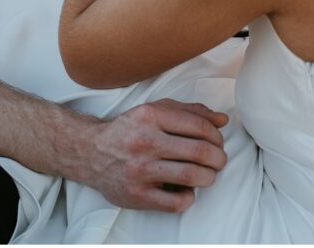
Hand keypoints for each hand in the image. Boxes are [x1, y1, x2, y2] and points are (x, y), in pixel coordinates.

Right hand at [76, 99, 228, 212]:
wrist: (91, 152)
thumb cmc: (130, 129)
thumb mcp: (156, 110)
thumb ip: (190, 112)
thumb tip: (223, 120)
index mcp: (151, 116)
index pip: (198, 126)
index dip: (216, 135)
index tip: (218, 142)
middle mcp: (145, 141)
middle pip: (199, 151)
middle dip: (218, 157)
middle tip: (219, 160)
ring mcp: (140, 170)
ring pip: (191, 176)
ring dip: (209, 177)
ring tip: (208, 174)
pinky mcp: (137, 195)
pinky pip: (176, 202)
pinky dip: (190, 197)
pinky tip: (187, 190)